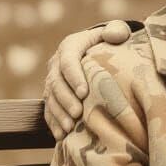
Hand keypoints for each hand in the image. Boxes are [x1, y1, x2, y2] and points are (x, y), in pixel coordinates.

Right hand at [43, 20, 130, 138]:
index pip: (68, 61)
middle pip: (56, 82)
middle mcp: (57, 63)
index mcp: (71, 46)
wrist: (98, 50)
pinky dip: (54, 123)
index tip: (84, 93)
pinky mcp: (52, 95)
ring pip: (49, 98)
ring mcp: (53, 80)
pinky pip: (48, 110)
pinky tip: (61, 136)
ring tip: (70, 128)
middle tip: (77, 113)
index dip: (74, 77)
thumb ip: (117, 30)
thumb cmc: (111, 41)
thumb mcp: (116, 31)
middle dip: (65, 99)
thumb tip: (115, 34)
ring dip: (58, 114)